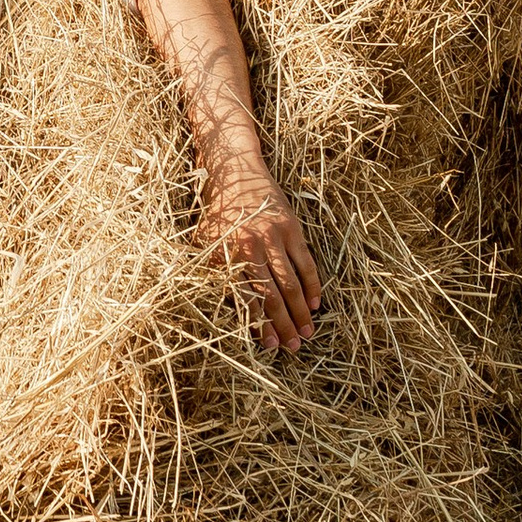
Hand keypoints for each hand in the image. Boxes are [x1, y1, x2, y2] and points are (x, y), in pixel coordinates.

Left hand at [204, 153, 321, 354]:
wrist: (236, 174)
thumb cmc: (218, 215)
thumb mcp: (205, 245)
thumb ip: (213, 275)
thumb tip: (225, 312)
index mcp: (228, 255)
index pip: (247, 298)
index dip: (259, 324)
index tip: (269, 345)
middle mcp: (251, 247)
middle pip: (272, 295)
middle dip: (284, 325)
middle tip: (293, 347)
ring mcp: (274, 237)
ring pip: (291, 283)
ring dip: (301, 311)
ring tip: (307, 333)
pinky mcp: (292, 228)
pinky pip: (306, 262)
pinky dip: (313, 285)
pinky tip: (316, 304)